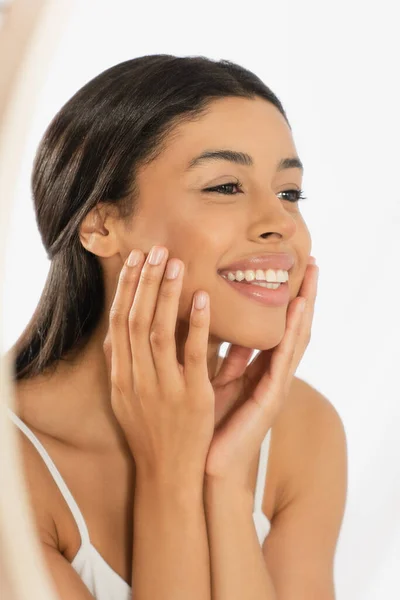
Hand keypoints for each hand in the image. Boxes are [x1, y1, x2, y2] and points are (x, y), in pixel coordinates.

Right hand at [102, 246, 215, 481]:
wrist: (167, 475)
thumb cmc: (148, 434)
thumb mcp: (124, 400)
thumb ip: (121, 367)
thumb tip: (114, 336)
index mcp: (121, 376)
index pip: (118, 323)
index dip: (126, 289)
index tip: (135, 260)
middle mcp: (136, 379)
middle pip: (134, 320)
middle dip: (144, 282)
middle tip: (156, 250)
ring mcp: (163, 388)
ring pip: (158, 331)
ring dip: (166, 294)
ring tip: (175, 263)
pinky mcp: (192, 397)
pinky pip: (192, 354)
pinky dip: (195, 324)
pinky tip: (202, 298)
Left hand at [205, 257, 318, 490]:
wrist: (210, 468)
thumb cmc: (212, 426)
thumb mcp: (219, 382)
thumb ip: (228, 357)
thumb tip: (226, 330)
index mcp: (260, 370)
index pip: (279, 328)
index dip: (287, 300)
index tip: (292, 270)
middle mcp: (273, 375)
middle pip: (293, 328)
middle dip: (304, 295)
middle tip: (312, 262)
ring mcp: (276, 385)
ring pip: (297, 338)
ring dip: (306, 306)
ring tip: (313, 276)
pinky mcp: (272, 397)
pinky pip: (283, 357)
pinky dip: (292, 331)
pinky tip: (298, 307)